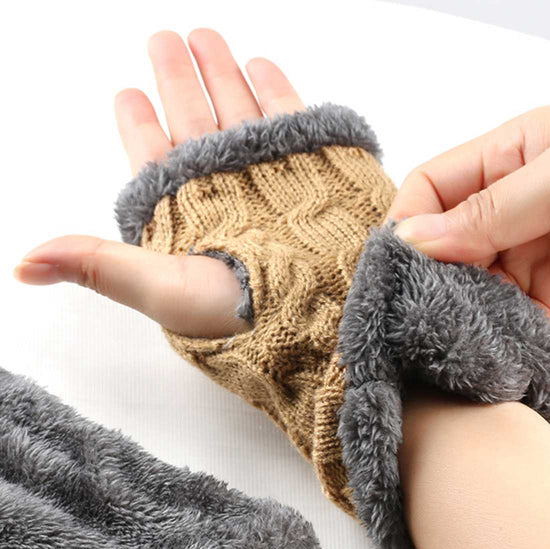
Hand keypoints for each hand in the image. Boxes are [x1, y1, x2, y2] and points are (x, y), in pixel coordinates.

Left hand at [13, 29, 304, 337]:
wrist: (324, 312)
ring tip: (204, 39)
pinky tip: (259, 66)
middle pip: (193, 123)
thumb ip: (97, 266)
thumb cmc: (242, 313)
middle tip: (164, 40)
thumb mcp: (159, 289)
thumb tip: (24, 264)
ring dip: (219, 73)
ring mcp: (270, 174)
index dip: (140, 127)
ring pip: (236, 111)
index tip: (127, 95)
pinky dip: (273, 87)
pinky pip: (288, 115)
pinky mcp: (315, 164)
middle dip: (177, 80)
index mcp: (187, 214)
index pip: (156, 160)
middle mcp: (226, 190)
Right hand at [384, 104, 549, 345]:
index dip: (408, 220)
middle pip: (443, 242)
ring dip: (458, 308)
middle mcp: (515, 208)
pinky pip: (497, 322)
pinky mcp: (547, 308)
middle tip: (413, 307)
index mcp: (516, 155)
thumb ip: (492, 205)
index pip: (435, 184)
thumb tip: (411, 238)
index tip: (395, 263)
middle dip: (428, 273)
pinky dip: (488, 335)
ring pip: (464, 288)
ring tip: (453, 328)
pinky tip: (487, 343)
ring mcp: (529, 260)